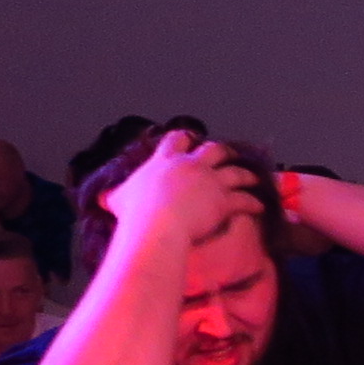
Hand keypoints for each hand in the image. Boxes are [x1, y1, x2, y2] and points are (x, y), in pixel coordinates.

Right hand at [101, 132, 260, 251]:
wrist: (158, 225)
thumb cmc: (136, 212)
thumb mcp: (120, 199)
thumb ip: (116, 195)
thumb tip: (102, 198)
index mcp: (165, 161)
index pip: (176, 140)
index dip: (185, 139)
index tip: (191, 140)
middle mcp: (191, 166)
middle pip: (213, 150)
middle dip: (222, 151)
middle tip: (227, 153)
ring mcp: (211, 181)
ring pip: (236, 172)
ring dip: (247, 175)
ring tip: (254, 177)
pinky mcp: (224, 199)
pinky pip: (245, 199)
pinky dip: (254, 202)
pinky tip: (261, 206)